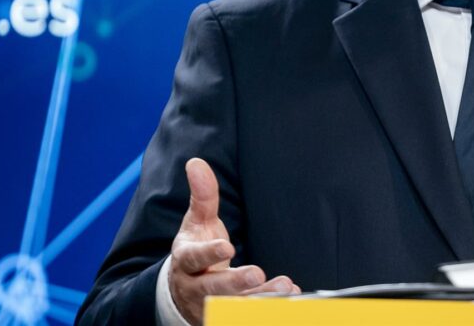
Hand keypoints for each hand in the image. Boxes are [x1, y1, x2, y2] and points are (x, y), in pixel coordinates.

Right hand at [169, 158, 300, 324]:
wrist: (182, 292)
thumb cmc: (195, 250)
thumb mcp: (196, 223)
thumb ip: (202, 196)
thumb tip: (196, 163)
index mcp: (186, 261)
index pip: (193, 258)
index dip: (209, 254)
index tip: (226, 248)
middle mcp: (196, 287)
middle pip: (212, 289)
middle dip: (234, 283)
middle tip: (256, 273)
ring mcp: (210, 305)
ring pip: (234, 306)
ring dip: (260, 297)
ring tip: (284, 286)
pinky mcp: (225, 315)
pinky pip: (247, 313)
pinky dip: (269, 306)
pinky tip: (291, 294)